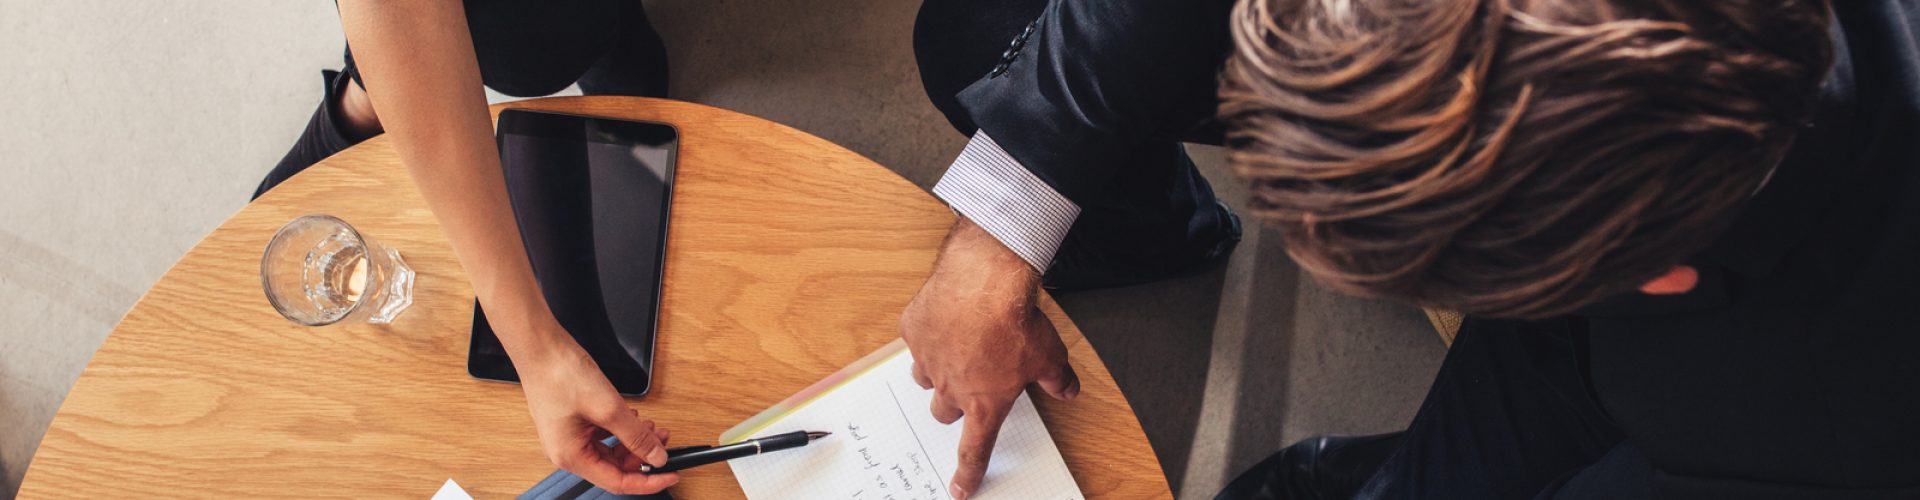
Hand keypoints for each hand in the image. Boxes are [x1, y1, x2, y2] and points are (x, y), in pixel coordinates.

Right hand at [518, 340, 679, 493]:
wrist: (541, 347)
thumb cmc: (559, 375)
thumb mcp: (608, 409)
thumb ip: (636, 436)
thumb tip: (656, 456)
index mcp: (570, 456)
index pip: (617, 482)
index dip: (647, 481)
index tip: (669, 474)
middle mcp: (567, 451)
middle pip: (614, 467)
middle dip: (642, 455)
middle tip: (663, 441)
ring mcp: (569, 436)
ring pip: (610, 450)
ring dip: (633, 441)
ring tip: (651, 426)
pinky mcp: (573, 421)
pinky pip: (602, 435)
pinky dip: (621, 429)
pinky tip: (632, 416)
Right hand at [899, 219, 1079, 499]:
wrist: (984, 281)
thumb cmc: (1015, 321)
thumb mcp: (1050, 356)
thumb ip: (1057, 379)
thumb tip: (1068, 389)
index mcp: (984, 402)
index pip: (973, 449)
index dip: (967, 473)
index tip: (959, 490)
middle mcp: (951, 386)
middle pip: (943, 413)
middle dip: (954, 405)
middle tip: (967, 388)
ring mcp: (928, 358)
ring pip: (924, 378)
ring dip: (937, 372)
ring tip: (954, 352)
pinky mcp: (913, 330)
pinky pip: (915, 340)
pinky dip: (927, 333)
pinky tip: (943, 318)